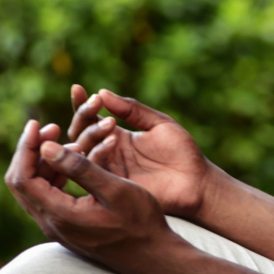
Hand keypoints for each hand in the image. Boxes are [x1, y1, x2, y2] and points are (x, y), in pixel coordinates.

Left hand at [5, 119, 176, 271]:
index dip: (26, 147)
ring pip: (34, 188)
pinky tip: (75, 160)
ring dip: (45, 162)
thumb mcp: (114, 190)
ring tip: (71, 142)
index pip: (23, 178)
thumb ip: (80, 168)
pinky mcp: (67, 225)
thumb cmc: (140, 222)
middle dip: (32, 151)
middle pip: (21, 182)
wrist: (152, 255)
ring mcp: (58, 227)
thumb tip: (47, 147)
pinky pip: (48, 195)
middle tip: (52, 127)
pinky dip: (55, 174)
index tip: (38, 123)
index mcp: (60, 214)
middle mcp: (52, 223)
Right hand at [64, 85, 213, 216]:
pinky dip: (99, 153)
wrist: (196, 181)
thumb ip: (131, 110)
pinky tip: (112, 139)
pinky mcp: (113, 186)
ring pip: (84, 151)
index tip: (77, 88)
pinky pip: (96, 170)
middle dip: (84, 116)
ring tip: (109, 122)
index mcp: (116, 136)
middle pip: (80, 134)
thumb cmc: (181, 151)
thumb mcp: (157, 123)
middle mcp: (108, 153)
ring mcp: (109, 170)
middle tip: (95, 103)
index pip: (90, 119)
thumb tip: (103, 92)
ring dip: (91, 134)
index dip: (81, 104)